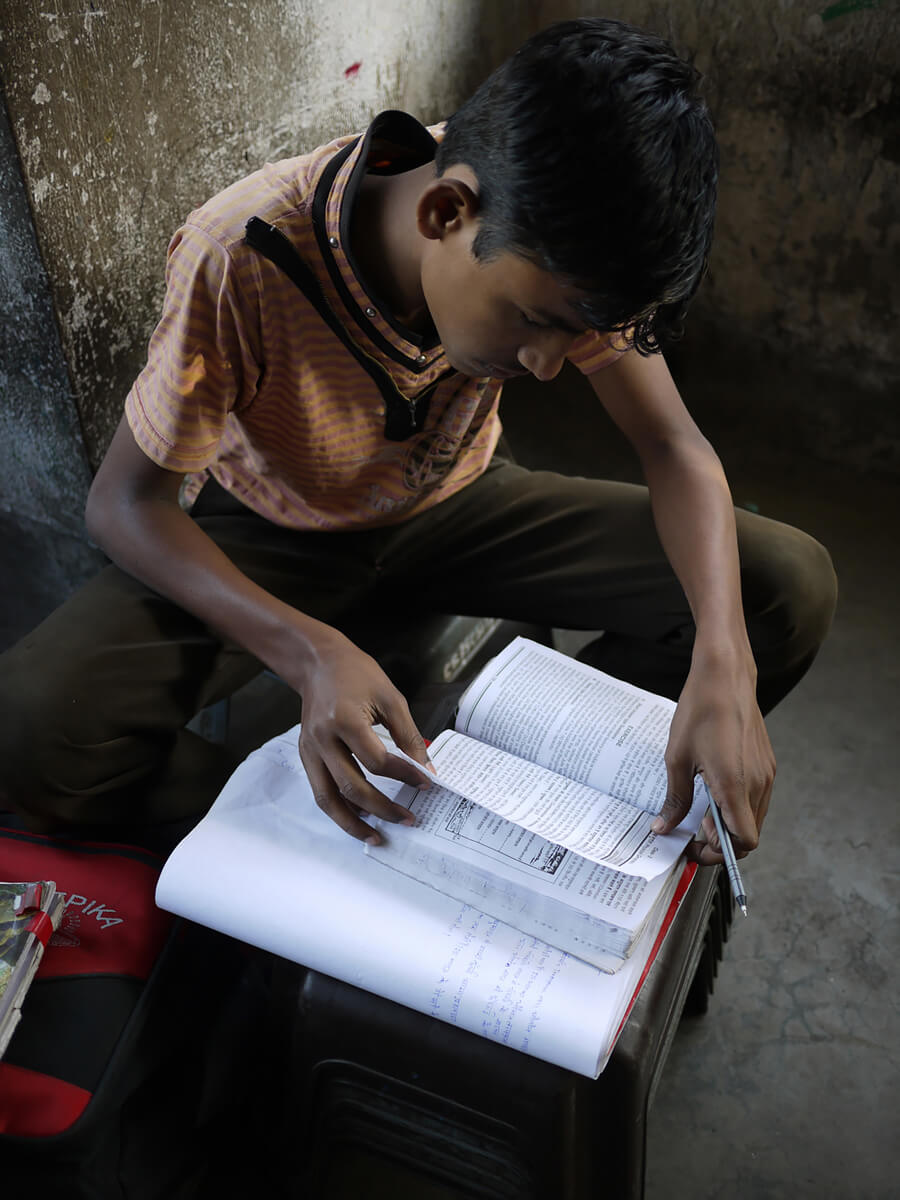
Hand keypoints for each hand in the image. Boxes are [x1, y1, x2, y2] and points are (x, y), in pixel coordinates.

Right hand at [288, 627, 434, 842]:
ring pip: (328, 799)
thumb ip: (408, 735)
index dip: (405, 776)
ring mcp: (309, 749)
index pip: (378, 761)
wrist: (318, 662)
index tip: (426, 783)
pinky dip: (339, 808)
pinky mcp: (305, 755)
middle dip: (382, 808)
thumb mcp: (390, 697)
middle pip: (351, 787)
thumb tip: (426, 769)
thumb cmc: (357, 674)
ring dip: (352, 822)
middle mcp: (322, 739)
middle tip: (408, 818)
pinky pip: (321, 790)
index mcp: (344, 719)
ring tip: (376, 837)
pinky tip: (359, 816)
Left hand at [651, 647, 775, 864]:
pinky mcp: (768, 764)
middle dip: (721, 842)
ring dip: (731, 824)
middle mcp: (757, 783)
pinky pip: (757, 798)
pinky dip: (739, 806)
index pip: (743, 842)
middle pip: (749, 835)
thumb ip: (675, 799)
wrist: (725, 675)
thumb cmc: (700, 710)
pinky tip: (716, 791)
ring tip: (702, 810)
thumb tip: (664, 828)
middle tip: (694, 831)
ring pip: (754, 818)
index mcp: (734, 786)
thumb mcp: (677, 758)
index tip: (695, 847)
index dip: (720, 854)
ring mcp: (766, 773)